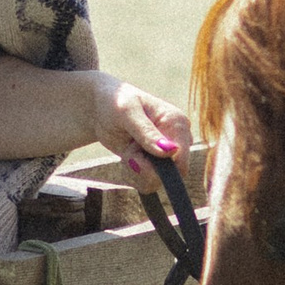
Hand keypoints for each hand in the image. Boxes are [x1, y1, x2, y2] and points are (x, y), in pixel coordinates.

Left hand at [89, 74, 194, 189]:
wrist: (102, 107)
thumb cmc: (115, 102)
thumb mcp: (127, 113)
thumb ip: (147, 132)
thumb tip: (171, 151)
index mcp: (178, 122)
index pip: (181, 161)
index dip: (159, 168)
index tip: (135, 157)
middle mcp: (178, 139)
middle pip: (170, 175)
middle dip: (144, 168)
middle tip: (128, 148)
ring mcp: (169, 153)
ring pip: (157, 181)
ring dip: (136, 170)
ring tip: (128, 148)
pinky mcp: (158, 162)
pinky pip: (149, 182)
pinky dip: (134, 173)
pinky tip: (128, 155)